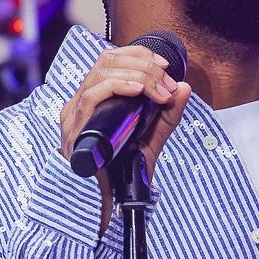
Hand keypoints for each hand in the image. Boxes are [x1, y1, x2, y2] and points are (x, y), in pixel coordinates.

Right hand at [61, 44, 191, 232]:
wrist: (111, 204)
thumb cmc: (126, 171)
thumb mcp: (153, 138)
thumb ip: (168, 114)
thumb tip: (184, 87)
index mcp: (95, 100)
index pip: (110, 60)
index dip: (138, 55)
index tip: (164, 66)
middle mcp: (81, 103)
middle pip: (106, 61)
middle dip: (143, 65)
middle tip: (166, 82)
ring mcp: (74, 115)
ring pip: (100, 72)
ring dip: (137, 75)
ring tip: (159, 90)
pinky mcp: (74, 130)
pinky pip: (91, 96)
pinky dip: (118, 86)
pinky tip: (138, 90)